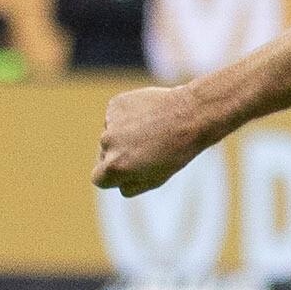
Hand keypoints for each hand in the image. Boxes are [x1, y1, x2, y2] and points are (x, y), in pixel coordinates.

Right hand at [93, 83, 219, 194]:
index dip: (113, 178)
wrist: (192, 115)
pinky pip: (117, 116)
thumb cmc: (177, 151)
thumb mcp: (156, 178)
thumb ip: (131, 185)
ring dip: (126, 135)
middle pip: (105, 155)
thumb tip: (117, 183)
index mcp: (115, 166)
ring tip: (153, 131)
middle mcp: (107, 144)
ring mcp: (110, 122)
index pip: (98, 179)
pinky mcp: (115, 104)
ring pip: (112, 134)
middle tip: (149, 149)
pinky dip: (129, 117)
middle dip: (120, 155)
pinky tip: (150, 115)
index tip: (129, 171)